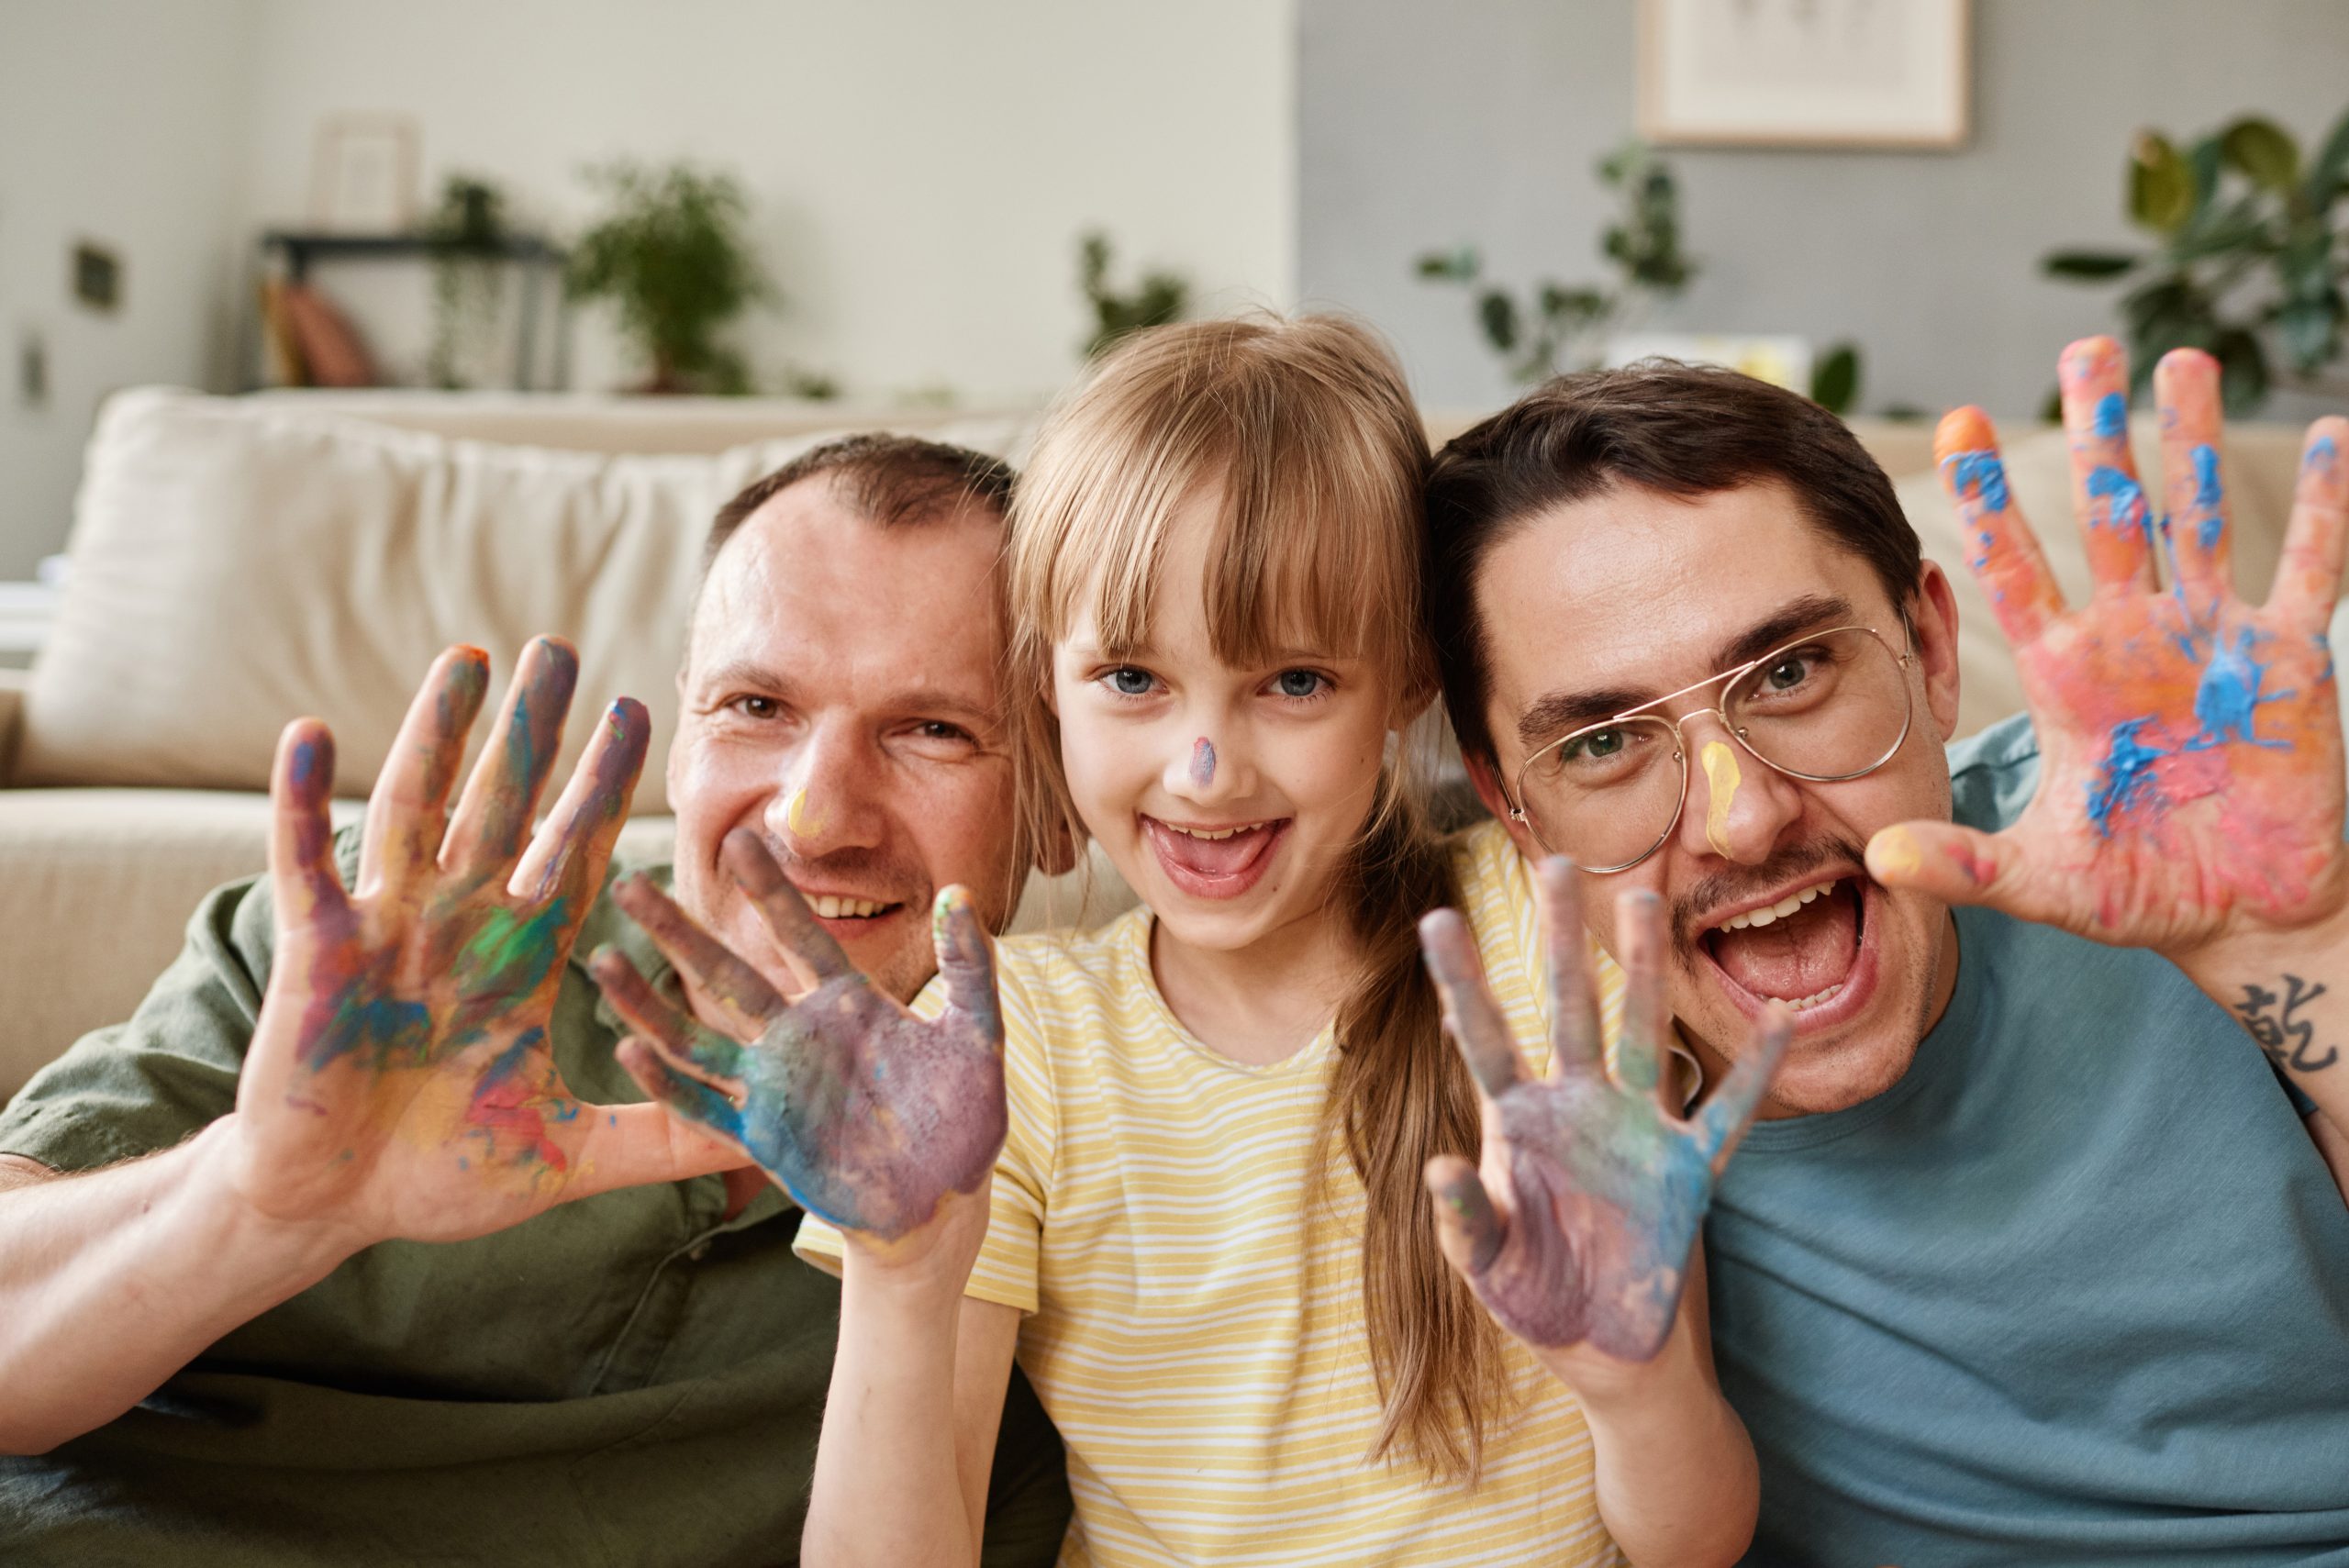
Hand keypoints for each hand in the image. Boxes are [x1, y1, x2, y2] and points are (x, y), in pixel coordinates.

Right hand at [227, 638, 739, 1247]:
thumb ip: (664, 1142)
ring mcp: (385, 928)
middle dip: (534, 731)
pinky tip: (308, 733)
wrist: (333, 1211)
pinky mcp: (316, 952)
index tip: (639, 715)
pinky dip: (301, 800)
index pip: (573, 852)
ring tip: (468, 659)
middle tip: (560, 651)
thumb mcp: (572, 1154)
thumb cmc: (441, 1175)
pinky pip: (305, 862)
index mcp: (518, 958)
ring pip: (417, 807)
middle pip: (504, 805)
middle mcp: (457, 924)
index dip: (602, 787)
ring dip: (439, 732)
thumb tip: (762, 1153)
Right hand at [594, 828, 1006, 1260]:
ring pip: (697, 1037)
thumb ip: (970, 967)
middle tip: (629, 885)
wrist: (947, 1200)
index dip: (768, 889)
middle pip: (727, 974)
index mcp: (846, 1003)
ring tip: (602, 960)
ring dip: (648, 1003)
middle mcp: (798, 1036)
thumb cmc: (963, 1116)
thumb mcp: (977, 1036)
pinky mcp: (763, 1139)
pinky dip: (668, 1084)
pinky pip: (705, 1108)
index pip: (798, 932)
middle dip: (678, 932)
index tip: (737, 838)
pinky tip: (630, 1051)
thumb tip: (960, 891)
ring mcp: (774, 1087)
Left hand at [1418, 858, 1788, 1370]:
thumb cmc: (1532, 1294)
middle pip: (1569, 1004)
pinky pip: (1728, 1112)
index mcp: (1517, 1121)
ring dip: (1645, 970)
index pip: (1485, 1037)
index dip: (1461, 982)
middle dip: (1563, 937)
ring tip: (1644, 900)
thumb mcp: (1486, 1263)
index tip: (1438, 919)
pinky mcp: (1689, 1169)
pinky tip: (1779, 1020)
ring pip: (1643, 1032)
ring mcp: (1637, 1130)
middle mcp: (1578, 1106)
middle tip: (1557, 862)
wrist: (1603, 1348)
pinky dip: (1754, 1072)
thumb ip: (1465, 1217)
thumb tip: (1442, 1162)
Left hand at [1869, 337, 2348, 960]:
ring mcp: (2214, 641)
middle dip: (2099, 434)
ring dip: (2194, 442)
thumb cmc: (2139, 893)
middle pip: (2111, 515)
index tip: (1957, 425)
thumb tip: (1879, 863)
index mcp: (2069, 676)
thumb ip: (1964, 863)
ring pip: (2202, 519)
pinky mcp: (2291, 662)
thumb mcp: (2042, 879)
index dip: (1989, 504)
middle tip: (2085, 348)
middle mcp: (2136, 639)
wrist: (2241, 917)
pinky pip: (2312, 571)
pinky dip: (2327, 509)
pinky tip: (2333, 435)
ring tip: (2181, 359)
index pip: (2017, 570)